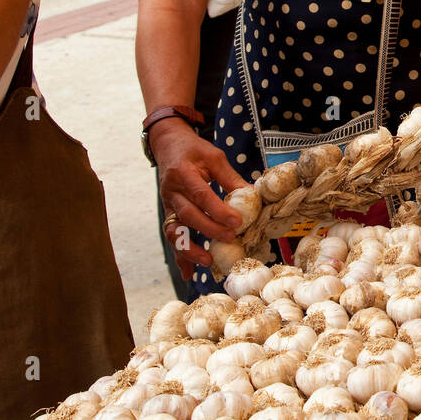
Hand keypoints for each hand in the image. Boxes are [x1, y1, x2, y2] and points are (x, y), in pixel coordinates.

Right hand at [150, 117, 248, 271]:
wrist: (168, 145)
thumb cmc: (193, 150)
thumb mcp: (214, 157)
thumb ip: (230, 178)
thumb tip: (253, 196)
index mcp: (184, 173)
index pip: (201, 195)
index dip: (218, 210)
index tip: (237, 221)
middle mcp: (172, 191)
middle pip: (189, 215)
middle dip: (210, 229)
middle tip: (231, 238)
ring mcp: (168, 205)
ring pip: (175, 231)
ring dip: (189, 249)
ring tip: (207, 261)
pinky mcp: (168, 214)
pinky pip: (172, 237)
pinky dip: (179, 256)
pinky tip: (187, 274)